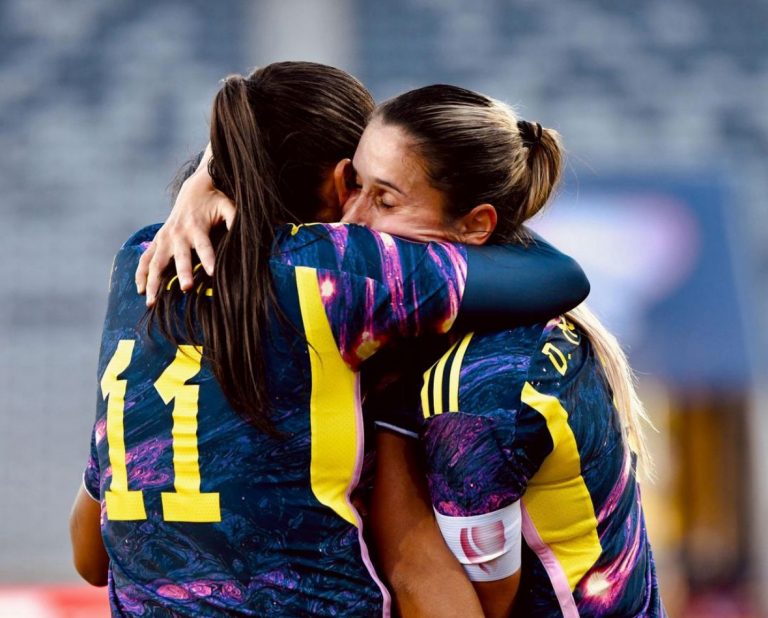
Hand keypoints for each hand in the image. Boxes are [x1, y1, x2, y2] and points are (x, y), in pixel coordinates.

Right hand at [136, 156, 234, 305]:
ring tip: (151, 302)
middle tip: (187, 289)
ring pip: (155, 262)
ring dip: (153, 282)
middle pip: (179, 257)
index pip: (204, 246)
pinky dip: (140, 274)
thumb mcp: (228, 206)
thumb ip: (235, 220)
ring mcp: (165, 238)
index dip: (209, 258)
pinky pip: (145, 259)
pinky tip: (139, 290)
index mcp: (196, 226)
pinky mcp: (158, 241)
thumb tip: (246, 235)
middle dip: (183, 272)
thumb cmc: (215, 201)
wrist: (194, 189)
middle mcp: (178, 234)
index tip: (213, 273)